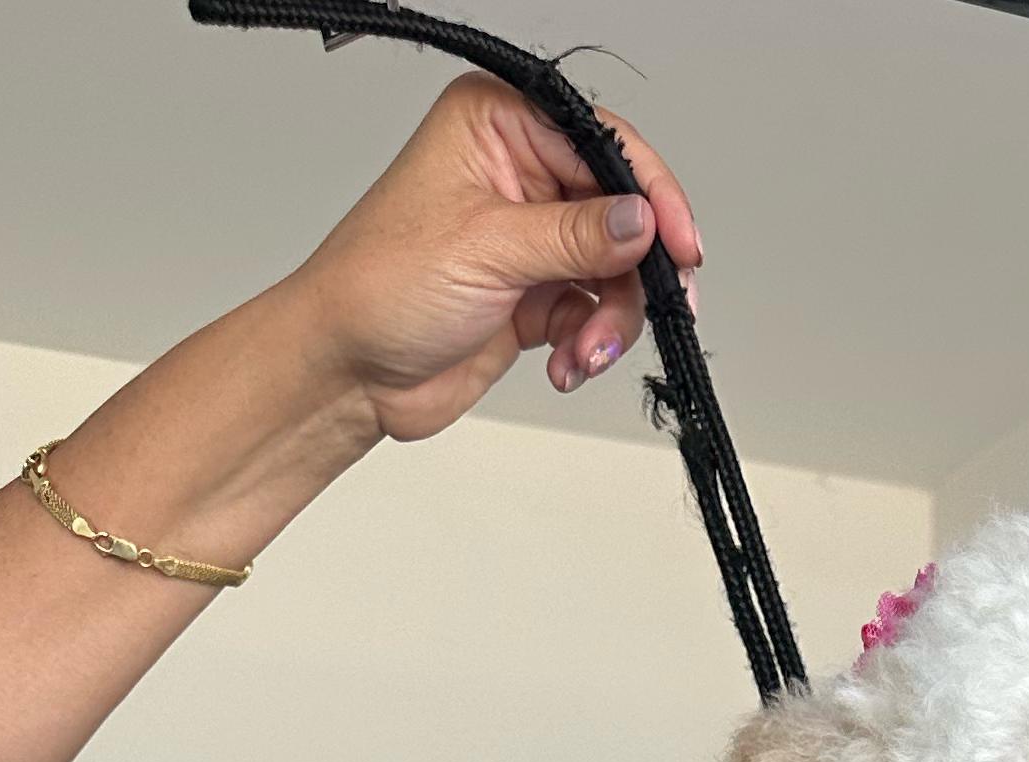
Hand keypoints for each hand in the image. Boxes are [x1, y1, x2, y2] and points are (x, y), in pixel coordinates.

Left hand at [284, 71, 703, 443]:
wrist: (348, 371)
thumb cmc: (380, 287)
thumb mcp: (487, 249)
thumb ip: (575, 236)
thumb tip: (642, 222)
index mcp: (497, 123)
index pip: (601, 142)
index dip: (650, 194)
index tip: (680, 246)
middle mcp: (519, 171)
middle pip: (621, 210)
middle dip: (633, 272)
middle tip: (653, 309)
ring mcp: (530, 235)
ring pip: (616, 270)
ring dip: (610, 319)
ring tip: (582, 353)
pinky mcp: (535, 292)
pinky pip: (595, 312)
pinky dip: (590, 343)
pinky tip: (564, 363)